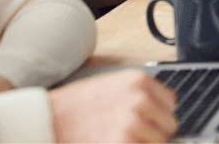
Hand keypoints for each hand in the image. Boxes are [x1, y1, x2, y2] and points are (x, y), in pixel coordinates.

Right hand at [50, 70, 177, 142]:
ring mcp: (133, 123)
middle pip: (169, 125)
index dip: (158, 115)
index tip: (149, 121)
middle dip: (154, 133)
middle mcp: (140, 99)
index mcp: (139, 81)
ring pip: (160, 143)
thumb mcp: (113, 86)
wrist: (48, 120)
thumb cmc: (77, 105)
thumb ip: (139, 94)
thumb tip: (161, 109)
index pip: (170, 103)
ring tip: (121, 140)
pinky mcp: (123, 143)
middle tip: (132, 136)